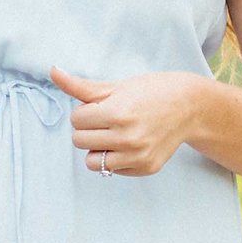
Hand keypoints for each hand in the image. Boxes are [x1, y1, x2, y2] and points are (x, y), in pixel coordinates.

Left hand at [51, 68, 203, 177]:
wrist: (189, 106)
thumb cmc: (150, 92)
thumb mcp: (115, 86)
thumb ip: (80, 86)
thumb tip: (52, 72)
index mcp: (117, 113)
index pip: (76, 120)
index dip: (85, 112)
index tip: (101, 107)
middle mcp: (127, 137)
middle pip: (79, 141)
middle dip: (89, 129)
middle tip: (108, 120)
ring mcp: (137, 156)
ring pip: (92, 162)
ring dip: (98, 148)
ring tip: (115, 134)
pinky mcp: (145, 168)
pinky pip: (112, 170)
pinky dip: (116, 158)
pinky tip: (131, 143)